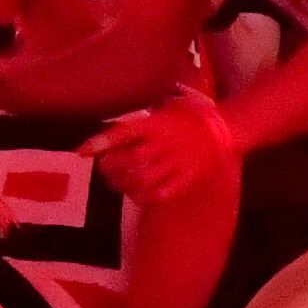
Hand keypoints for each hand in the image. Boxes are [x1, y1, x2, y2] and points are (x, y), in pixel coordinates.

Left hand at [85, 89, 238, 200]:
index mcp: (157, 124)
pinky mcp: (186, 179)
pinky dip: (143, 197)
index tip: (82, 152)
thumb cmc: (191, 118)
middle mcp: (163, 144)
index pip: (122, 133)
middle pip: (127, 162)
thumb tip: (110, 132)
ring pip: (140, 181)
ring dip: (124, 185)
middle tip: (108, 169)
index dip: (100, 143)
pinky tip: (139, 194)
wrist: (226, 131)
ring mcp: (175, 163)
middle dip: (111, 169)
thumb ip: (141, 122)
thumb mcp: (166, 110)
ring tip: (121, 183)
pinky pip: (159, 194)